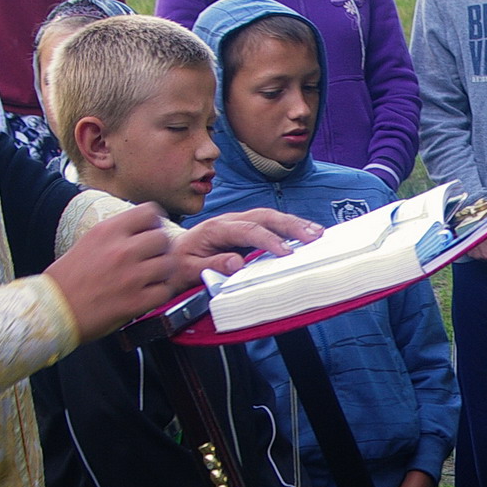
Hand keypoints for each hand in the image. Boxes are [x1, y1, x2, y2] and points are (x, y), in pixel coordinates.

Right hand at [46, 204, 174, 340]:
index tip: (150, 233)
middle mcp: (122, 250)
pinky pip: (165, 291)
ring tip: (152, 278)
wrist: (52, 310)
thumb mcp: (89, 241)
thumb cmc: (66, 279)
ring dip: (163, 271)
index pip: (150, 212)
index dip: (155, 223)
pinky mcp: (135, 301)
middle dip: (161, 248)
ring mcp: (130, 276)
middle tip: (152, 259)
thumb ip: (116, 233)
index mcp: (108, 231)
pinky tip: (149, 294)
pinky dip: (161, 293)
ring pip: (169, 264)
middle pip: (163, 238)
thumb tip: (142, 229)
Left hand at [171, 208, 322, 289]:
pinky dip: (288, 228)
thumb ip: (210, 266)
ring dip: (294, 223)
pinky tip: (305, 234)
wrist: (169, 255)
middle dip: (291, 225)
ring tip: (317, 233)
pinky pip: (269, 224)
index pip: (248, 230)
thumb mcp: (188, 270)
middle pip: (265, 216)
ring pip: (270, 217)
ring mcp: (238, 222)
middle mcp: (229, 220)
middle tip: (313, 236)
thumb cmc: (178, 263)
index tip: (286, 253)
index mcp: (215, 228)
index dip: (269, 240)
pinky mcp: (244, 228)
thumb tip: (236, 263)